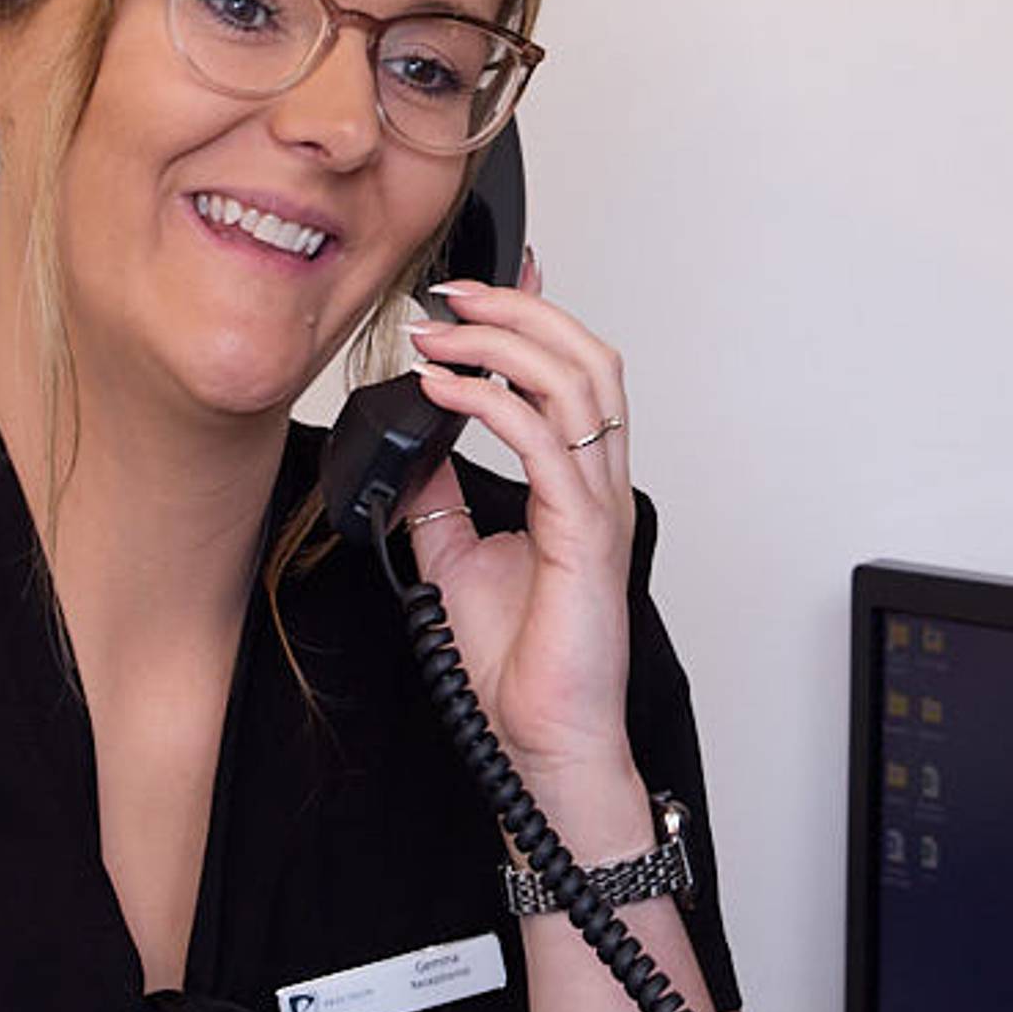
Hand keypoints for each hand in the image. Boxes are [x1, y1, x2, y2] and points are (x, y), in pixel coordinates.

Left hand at [395, 250, 642, 792]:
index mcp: (578, 483)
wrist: (539, 741)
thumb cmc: (520, 664)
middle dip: (520, 309)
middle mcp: (598, 484)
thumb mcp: (458, 556)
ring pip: (578, 383)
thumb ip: (442, 497)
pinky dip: (491, 403)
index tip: (498, 269)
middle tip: (452, 293)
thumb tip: (413, 444)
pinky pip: (544, 444)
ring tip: (442, 330)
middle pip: (586, 356)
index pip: (573, 371)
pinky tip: (444, 389)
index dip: (541, 311)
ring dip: (505, 342)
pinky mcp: (584, 535)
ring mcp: (598, 506)